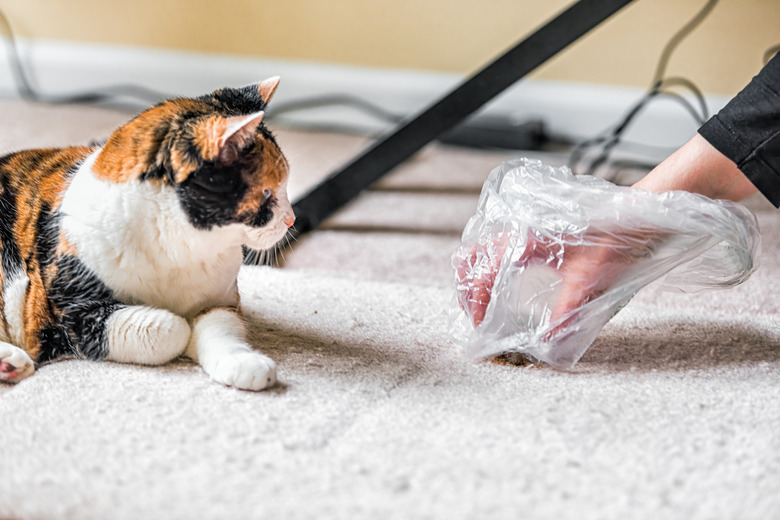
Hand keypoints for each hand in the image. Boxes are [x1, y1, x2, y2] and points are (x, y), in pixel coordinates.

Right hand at [454, 227, 660, 332]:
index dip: (477, 302)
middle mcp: (517, 231)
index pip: (484, 273)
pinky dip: (483, 266)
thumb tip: (547, 343)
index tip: (481, 325)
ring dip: (471, 276)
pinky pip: (492, 246)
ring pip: (477, 249)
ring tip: (479, 302)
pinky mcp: (529, 230)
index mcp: (525, 241)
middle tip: (474, 316)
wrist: (631, 217)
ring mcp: (520, 228)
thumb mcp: (588, 282)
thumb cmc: (612, 243)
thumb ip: (566, 312)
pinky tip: (495, 285)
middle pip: (470, 258)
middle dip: (466, 290)